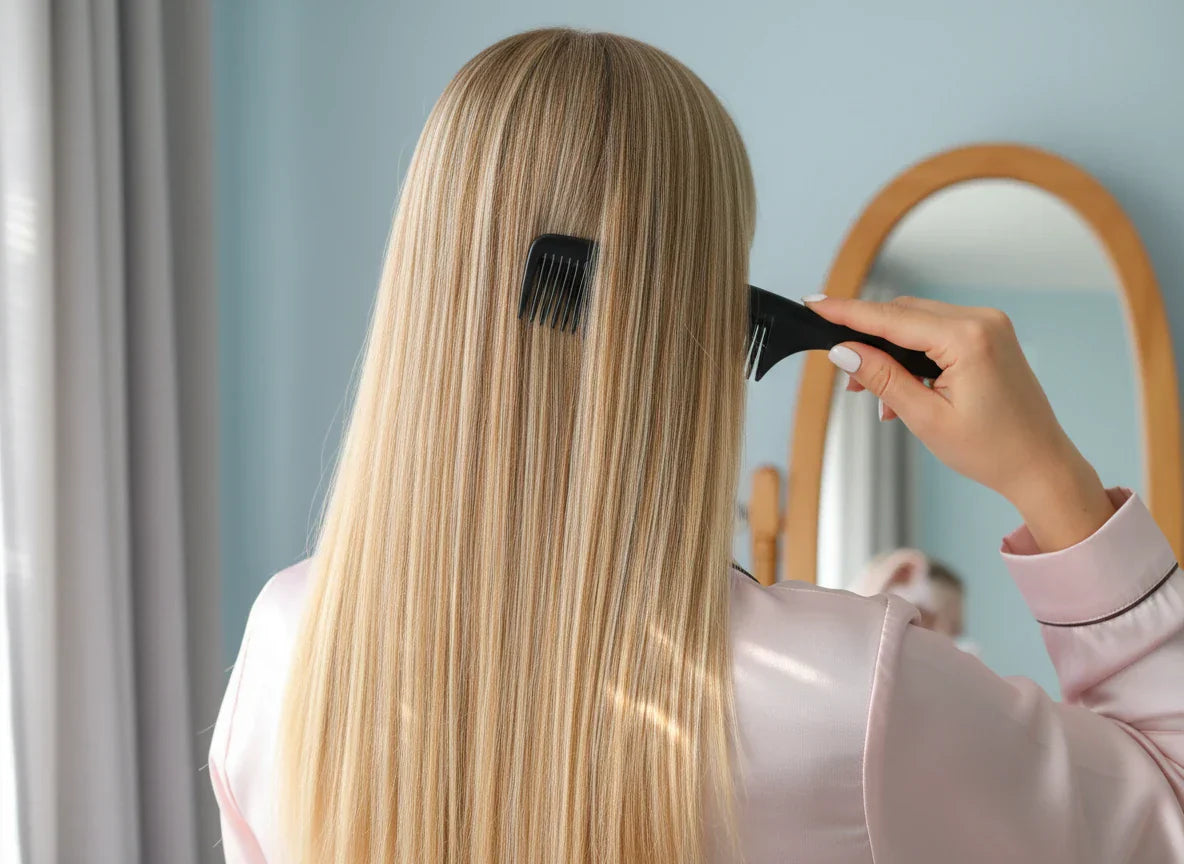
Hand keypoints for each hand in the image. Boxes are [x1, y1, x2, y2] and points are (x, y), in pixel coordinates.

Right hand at [805, 294, 1115, 550]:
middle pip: (902, 314)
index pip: (891, 318)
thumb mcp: (926, 418)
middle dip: (867, 339)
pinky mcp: (989, 336)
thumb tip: (844, 352)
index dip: (847, 311)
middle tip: (845, 376)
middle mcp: (982, 321)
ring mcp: (989, 325)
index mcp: (968, 339)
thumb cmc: (992, 450)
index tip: (814, 304)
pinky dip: (912, 354)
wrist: (1040, 465)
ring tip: (874, 394)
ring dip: (889, 350)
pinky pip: (937, 332)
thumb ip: (882, 378)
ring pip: (917, 322)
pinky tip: (902, 389)